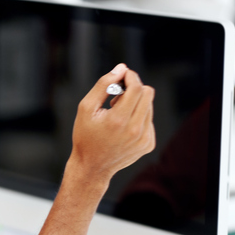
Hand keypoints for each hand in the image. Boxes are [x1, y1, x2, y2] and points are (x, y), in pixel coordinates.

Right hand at [70, 63, 155, 183]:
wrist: (92, 167)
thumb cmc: (85, 136)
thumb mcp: (86, 108)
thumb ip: (103, 85)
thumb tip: (121, 68)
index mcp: (118, 120)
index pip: (136, 88)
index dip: (131, 77)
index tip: (123, 75)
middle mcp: (135, 130)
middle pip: (148, 94)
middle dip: (134, 87)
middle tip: (118, 94)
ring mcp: (144, 139)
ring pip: (149, 106)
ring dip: (135, 103)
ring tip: (117, 112)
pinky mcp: (148, 144)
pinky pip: (149, 120)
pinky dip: (137, 117)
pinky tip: (122, 126)